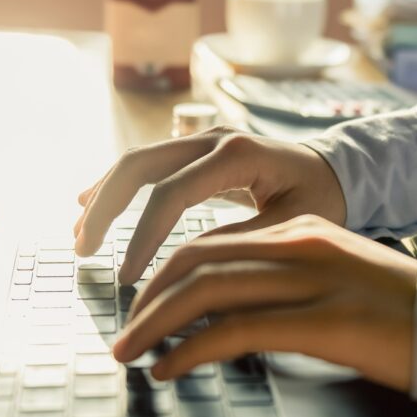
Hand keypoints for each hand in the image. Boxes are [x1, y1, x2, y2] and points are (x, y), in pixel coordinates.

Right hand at [73, 127, 345, 283]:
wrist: (335, 170)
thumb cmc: (321, 200)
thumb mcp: (291, 228)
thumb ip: (240, 243)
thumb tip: (183, 271)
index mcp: (238, 156)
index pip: (171, 195)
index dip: (142, 238)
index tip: (127, 278)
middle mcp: (214, 138)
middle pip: (139, 165)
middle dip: (106, 209)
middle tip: (83, 250)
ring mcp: (204, 139)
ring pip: (137, 160)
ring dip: (105, 196)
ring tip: (81, 234)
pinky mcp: (198, 149)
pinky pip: (149, 163)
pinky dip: (118, 185)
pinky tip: (93, 201)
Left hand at [112, 215, 416, 392]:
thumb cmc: (399, 308)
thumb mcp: (335, 275)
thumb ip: (286, 278)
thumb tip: (232, 306)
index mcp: (300, 231)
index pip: (210, 243)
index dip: (164, 273)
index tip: (143, 304)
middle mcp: (299, 245)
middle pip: (195, 259)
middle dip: (148, 297)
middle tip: (124, 332)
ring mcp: (311, 280)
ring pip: (206, 291)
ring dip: (155, 324)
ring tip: (131, 352)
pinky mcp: (322, 321)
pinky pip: (235, 331)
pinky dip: (191, 350)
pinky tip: (170, 368)